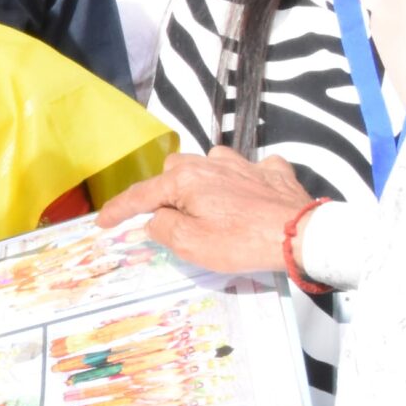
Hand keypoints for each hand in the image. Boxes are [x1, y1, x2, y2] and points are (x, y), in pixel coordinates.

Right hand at [95, 147, 314, 273]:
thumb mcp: (191, 244)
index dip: (119, 210)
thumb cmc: (242, 241)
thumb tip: (154, 219)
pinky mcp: (274, 172)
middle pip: (176, 168)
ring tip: (209, 200)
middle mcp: (211, 164)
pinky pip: (254, 166)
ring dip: (205, 177)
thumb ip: (162, 228)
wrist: (302, 235)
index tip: (103, 222)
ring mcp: (246, 164)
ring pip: (212, 161)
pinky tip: (252, 191)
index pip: (141, 194)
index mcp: (186, 180)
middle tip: (169, 215)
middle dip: (166, 188)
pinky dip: (248, 178)